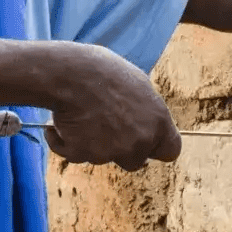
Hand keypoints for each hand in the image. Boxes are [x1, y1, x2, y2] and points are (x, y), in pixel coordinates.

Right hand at [42, 43, 181, 171]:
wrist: (70, 73)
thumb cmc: (104, 71)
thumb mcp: (138, 84)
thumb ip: (147, 110)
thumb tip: (147, 121)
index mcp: (158, 121)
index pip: (171, 151)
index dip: (156, 148)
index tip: (147, 144)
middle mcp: (139, 141)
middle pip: (135, 160)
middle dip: (122, 149)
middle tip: (106, 125)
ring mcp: (111, 152)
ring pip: (103, 157)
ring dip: (93, 143)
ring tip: (82, 113)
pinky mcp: (84, 155)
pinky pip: (73, 154)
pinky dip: (65, 142)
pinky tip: (60, 121)